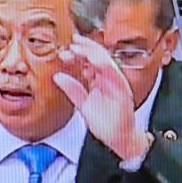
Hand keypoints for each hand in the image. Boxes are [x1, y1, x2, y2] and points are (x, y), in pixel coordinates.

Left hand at [53, 34, 149, 162]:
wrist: (119, 139)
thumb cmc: (106, 123)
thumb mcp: (84, 105)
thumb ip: (72, 90)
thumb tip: (58, 77)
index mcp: (101, 80)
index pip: (90, 60)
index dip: (78, 52)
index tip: (66, 50)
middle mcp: (110, 79)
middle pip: (98, 56)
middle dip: (85, 47)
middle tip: (72, 43)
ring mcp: (117, 84)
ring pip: (106, 62)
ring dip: (92, 53)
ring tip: (79, 48)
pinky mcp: (123, 91)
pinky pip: (114, 75)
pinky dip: (104, 66)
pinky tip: (93, 61)